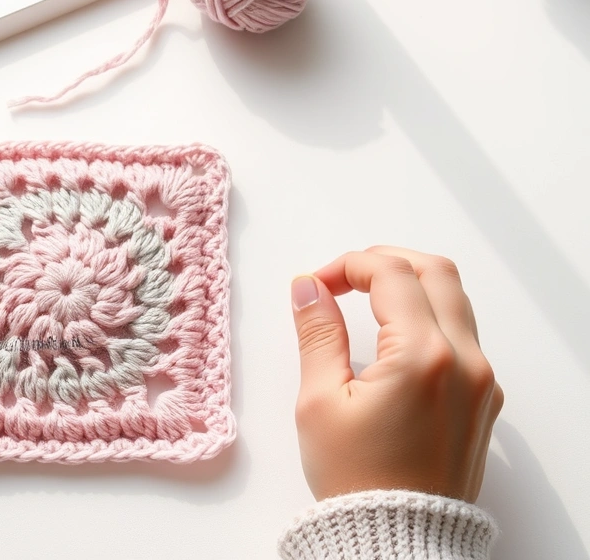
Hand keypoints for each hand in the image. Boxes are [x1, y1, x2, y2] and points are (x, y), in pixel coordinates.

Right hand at [290, 246, 503, 502]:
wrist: (397, 539)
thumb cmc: (356, 480)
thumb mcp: (320, 401)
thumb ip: (317, 334)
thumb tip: (307, 288)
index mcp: (423, 357)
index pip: (392, 274)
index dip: (349, 265)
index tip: (317, 284)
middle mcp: (465, 361)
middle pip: (436, 272)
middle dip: (386, 261)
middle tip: (345, 277)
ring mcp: (482, 380)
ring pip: (455, 300)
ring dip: (411, 285)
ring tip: (365, 300)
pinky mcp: (484, 398)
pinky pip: (464, 335)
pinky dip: (429, 317)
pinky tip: (392, 337)